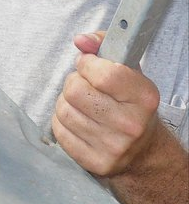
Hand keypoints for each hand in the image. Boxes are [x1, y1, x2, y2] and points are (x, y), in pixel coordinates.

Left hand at [52, 32, 160, 176]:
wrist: (142, 150)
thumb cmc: (130, 103)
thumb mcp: (127, 69)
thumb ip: (104, 45)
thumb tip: (80, 40)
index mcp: (143, 98)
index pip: (103, 74)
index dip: (87, 64)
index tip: (88, 64)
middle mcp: (130, 125)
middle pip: (75, 91)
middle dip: (73, 81)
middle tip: (83, 84)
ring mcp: (112, 147)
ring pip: (63, 109)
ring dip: (66, 100)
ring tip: (80, 102)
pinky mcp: (94, 162)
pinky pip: (59, 130)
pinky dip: (62, 120)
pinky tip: (77, 118)